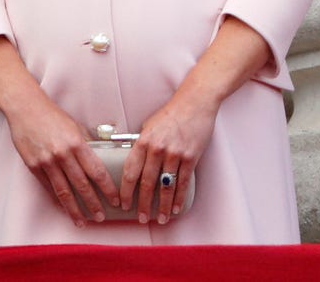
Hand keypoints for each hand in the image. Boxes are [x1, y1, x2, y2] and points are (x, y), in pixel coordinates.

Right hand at [6, 91, 119, 225]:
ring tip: (82, 221)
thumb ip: (87, 144)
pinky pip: (48, 188)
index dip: (107, 188)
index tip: (115, 199)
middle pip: (81, 185)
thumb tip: (101, 157)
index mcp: (77, 143)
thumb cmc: (54, 117)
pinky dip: (58, 200)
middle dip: (93, 204)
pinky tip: (65, 209)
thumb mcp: (76, 127)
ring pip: (64, 192)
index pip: (96, 171)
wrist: (27, 110)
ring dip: (74, 209)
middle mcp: (63, 155)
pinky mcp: (34, 167)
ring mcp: (47, 163)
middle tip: (101, 216)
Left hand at [119, 93, 217, 224]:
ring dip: (162, 206)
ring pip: (165, 187)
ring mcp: (175, 154)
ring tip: (160, 219)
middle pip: (146, 184)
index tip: (123, 205)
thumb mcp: (149, 125)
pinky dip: (179, 197)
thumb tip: (134, 162)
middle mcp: (157, 149)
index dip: (125, 192)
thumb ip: (141, 144)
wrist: (196, 101)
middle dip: (142, 205)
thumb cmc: (172, 112)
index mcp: (143, 141)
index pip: (130, 173)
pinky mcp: (190, 156)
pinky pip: (183, 182)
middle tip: (141, 218)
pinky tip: (175, 208)